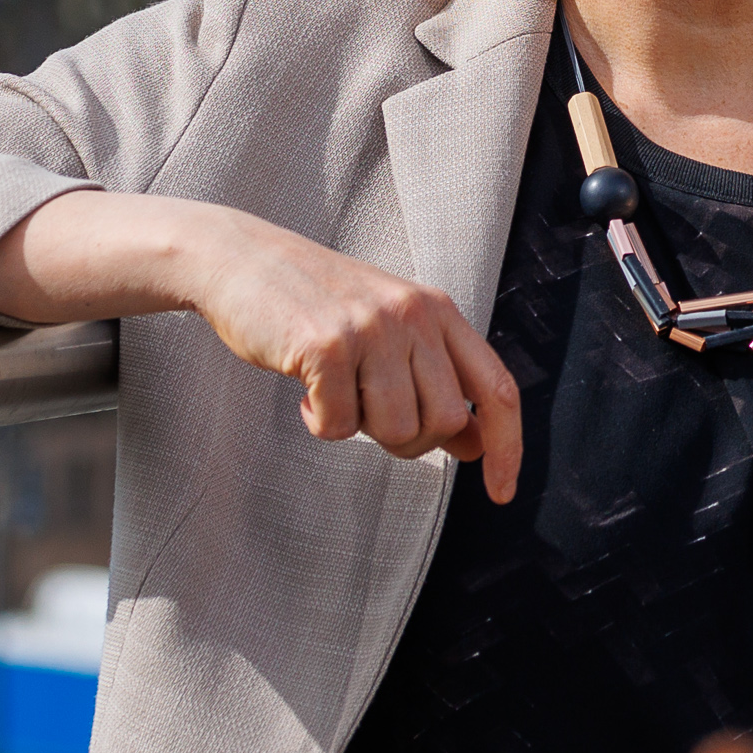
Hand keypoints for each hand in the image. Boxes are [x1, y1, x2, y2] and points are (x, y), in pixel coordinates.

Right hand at [180, 209, 524, 491]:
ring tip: (335, 390)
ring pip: (395, 430)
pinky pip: (339, 427)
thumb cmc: (318, 304)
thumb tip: (477, 445)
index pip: (497, 387)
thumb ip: (435, 382)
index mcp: (438, 311)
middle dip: (409, 439)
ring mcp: (371, 328)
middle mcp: (413, 314)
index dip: (507, 446)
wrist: (245, 260)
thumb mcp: (392, 333)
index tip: (502, 492)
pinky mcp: (325, 346)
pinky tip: (306, 390)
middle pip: (445, 421)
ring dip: (361, 427)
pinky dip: (320, 421)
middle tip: (368, 410)